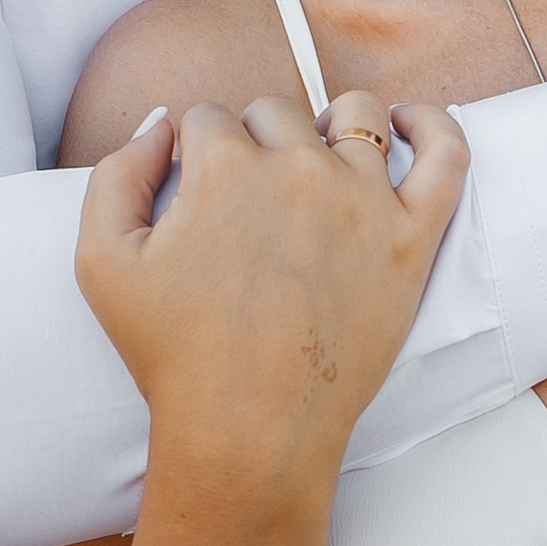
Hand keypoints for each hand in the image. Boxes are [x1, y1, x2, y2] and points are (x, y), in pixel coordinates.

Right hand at [77, 91, 467, 489]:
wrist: (249, 431)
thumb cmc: (173, 355)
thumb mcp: (100, 261)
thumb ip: (115, 175)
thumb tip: (160, 126)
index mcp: (224, 166)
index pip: (209, 120)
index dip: (196, 156)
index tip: (198, 197)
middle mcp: (298, 168)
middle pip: (275, 114)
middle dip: (254, 145)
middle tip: (248, 207)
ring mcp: (363, 200)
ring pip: (353, 116)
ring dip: (328, 128)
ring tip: (317, 165)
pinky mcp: (411, 238)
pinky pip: (446, 155)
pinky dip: (432, 126)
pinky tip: (408, 124)